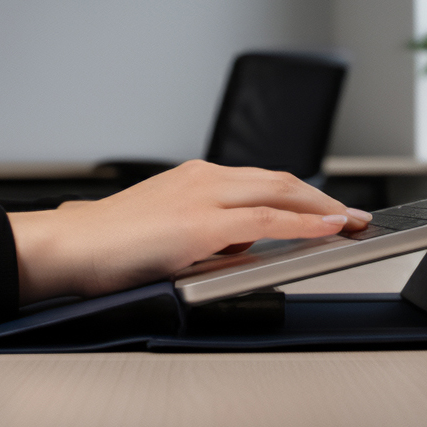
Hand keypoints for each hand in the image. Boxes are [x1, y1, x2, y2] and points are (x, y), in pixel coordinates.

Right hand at [5, 160, 371, 302]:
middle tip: (355, 216)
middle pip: (280, 180)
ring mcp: (203, 195)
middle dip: (324, 198)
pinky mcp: (201, 222)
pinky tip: (328, 229)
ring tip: (351, 224)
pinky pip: (267, 219)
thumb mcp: (170, 234)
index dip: (302, 195)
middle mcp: (203, 178)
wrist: (70, 247)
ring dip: (322, 208)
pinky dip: (304, 223)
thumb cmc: (108, 247)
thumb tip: (245, 248)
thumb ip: (210, 236)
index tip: (328, 209)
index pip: (262, 181)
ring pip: (279, 192)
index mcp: (194, 179)